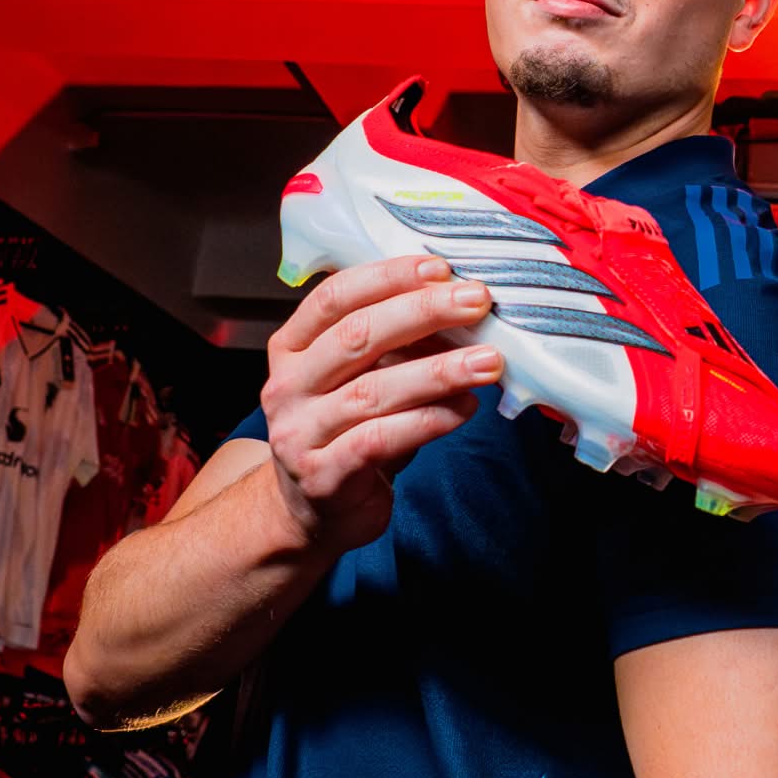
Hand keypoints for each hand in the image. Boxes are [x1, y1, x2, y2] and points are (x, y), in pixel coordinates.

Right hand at [260, 255, 502, 552]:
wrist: (313, 511)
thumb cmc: (347, 430)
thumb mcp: (361, 377)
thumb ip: (396, 344)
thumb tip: (461, 306)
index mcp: (292, 348)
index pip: (334, 298)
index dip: (388, 277)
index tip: (440, 266)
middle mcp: (288, 386)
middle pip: (357, 337)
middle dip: (423, 313)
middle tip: (476, 301)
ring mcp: (300, 433)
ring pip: (374, 391)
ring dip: (439, 371)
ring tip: (488, 361)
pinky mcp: (324, 476)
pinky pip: (382, 440)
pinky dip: (429, 421)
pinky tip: (465, 408)